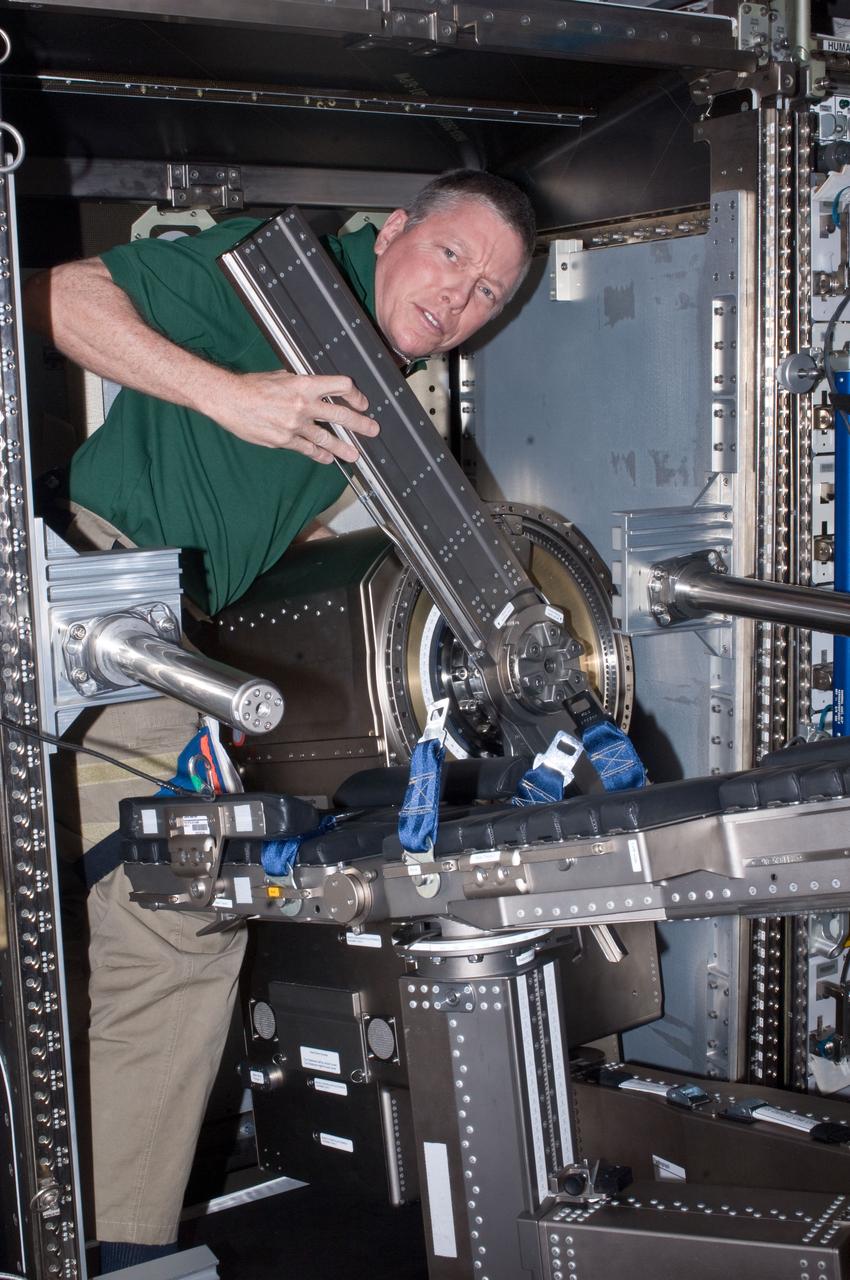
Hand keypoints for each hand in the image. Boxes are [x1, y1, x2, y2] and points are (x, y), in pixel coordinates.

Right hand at [209, 370, 378, 462]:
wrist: (229, 399)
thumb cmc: (252, 386)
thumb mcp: (281, 376)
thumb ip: (301, 384)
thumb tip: (316, 389)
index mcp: (304, 384)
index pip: (340, 386)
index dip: (355, 395)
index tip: (361, 402)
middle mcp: (303, 405)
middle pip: (340, 415)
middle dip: (360, 424)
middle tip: (372, 430)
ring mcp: (295, 425)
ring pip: (326, 438)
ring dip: (343, 448)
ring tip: (354, 455)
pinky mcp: (284, 440)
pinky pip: (307, 449)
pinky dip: (319, 455)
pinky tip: (327, 459)